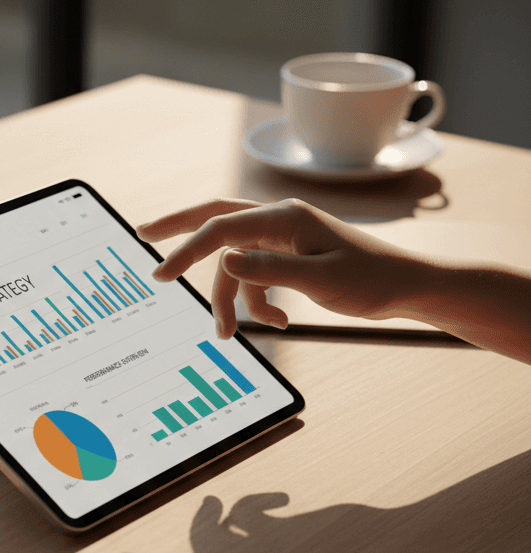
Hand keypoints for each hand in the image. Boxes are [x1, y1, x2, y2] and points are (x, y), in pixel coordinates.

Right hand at [137, 198, 425, 338]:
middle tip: (144, 235)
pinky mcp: (288, 255)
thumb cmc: (371, 280)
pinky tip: (279, 322)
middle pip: (215, 219)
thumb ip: (269, 270)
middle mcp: (278, 220)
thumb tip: (222, 259)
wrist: (408, 286)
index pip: (221, 230)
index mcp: (284, 218)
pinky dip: (258, 301)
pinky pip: (256, 275)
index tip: (160, 276)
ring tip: (229, 334)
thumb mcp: (320, 280)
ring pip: (235, 262)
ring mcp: (282, 237)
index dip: (186, 251)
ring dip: (229, 299)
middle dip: (180, 232)